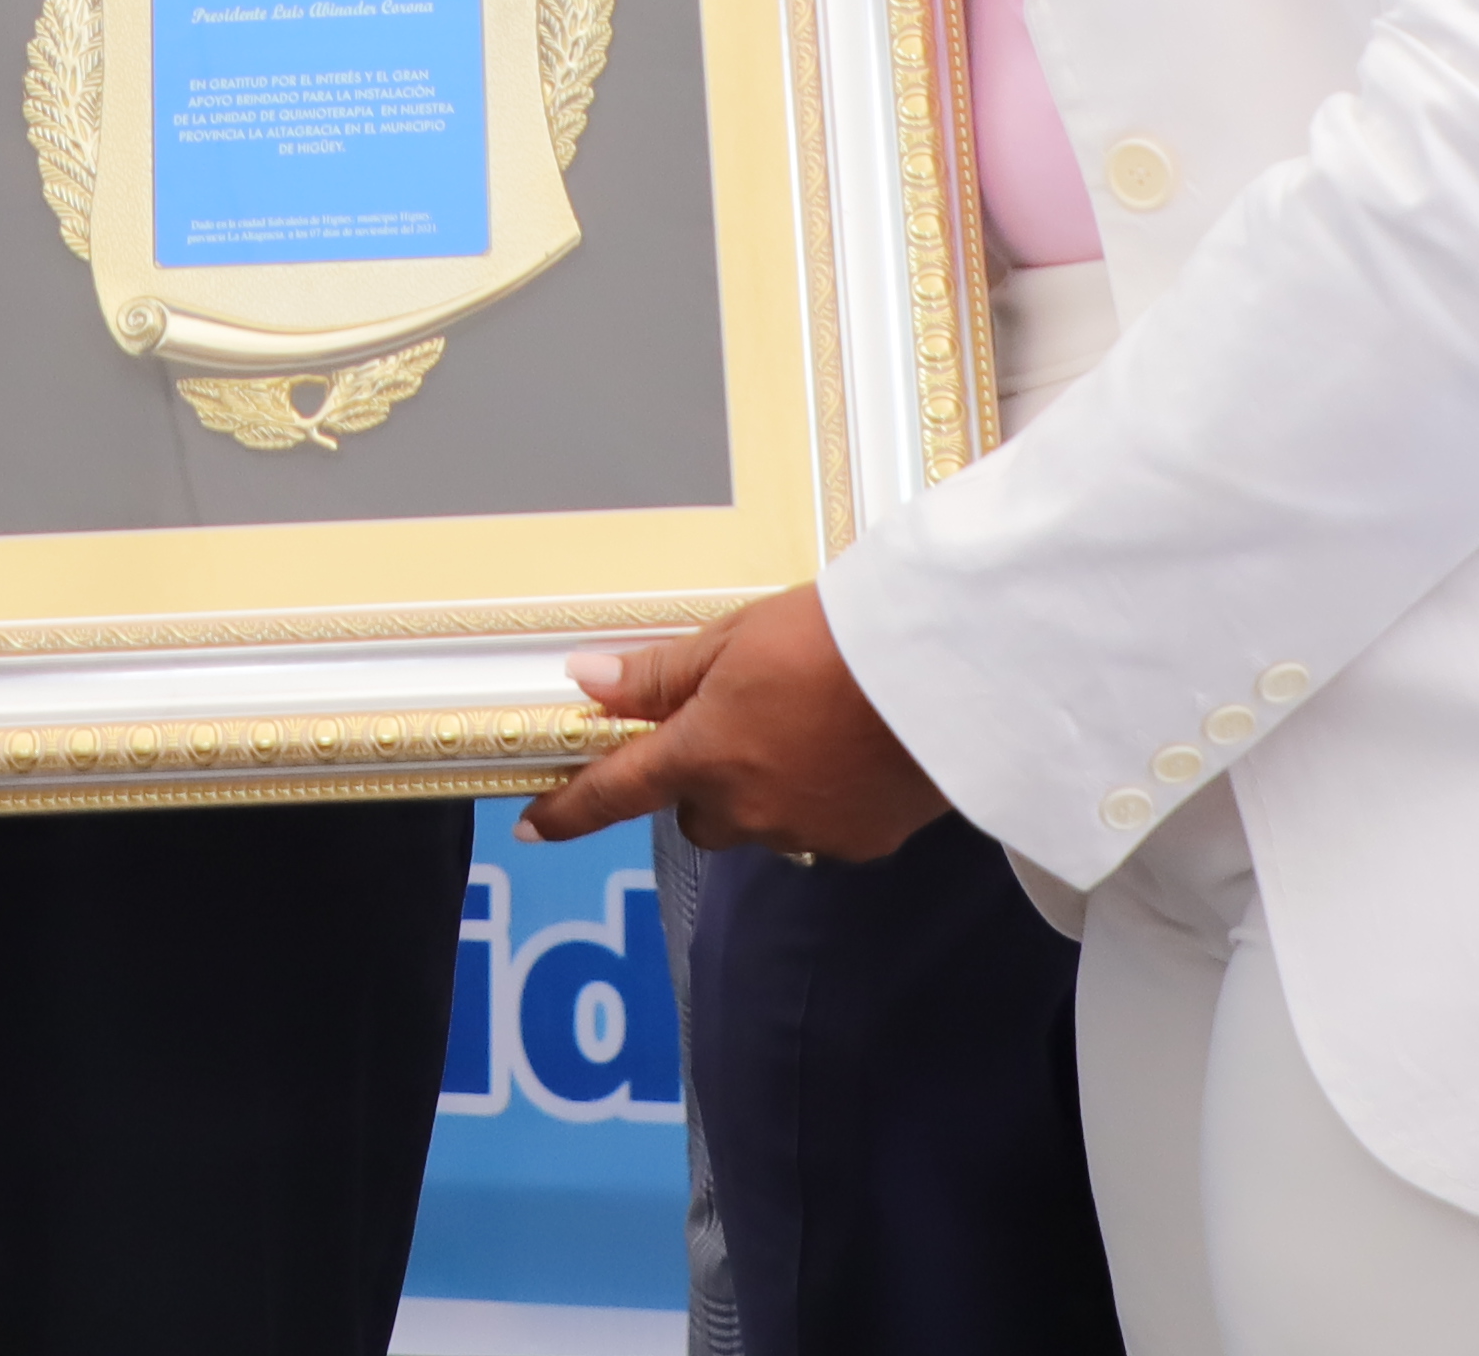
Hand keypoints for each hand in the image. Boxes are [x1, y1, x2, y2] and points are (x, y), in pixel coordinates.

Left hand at [514, 585, 948, 861]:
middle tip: (740, 723)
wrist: (946, 665)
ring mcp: (806, 833)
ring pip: (760, 823)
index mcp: (704, 754)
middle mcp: (747, 808)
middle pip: (697, 814)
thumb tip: (587, 682)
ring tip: (811, 727)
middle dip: (704, 781)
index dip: (570, 811)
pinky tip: (853, 752)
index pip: (616, 790)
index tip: (532, 825)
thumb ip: (662, 674)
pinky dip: (822, 799)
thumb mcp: (737, 638)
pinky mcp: (863, 843)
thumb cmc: (835, 635)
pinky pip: (819, 829)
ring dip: (765, 790)